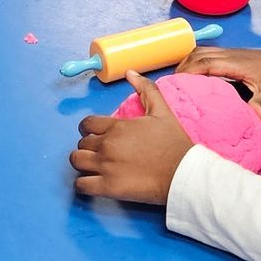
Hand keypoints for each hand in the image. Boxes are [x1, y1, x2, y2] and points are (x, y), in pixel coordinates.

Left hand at [70, 71, 193, 206]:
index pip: (86, 124)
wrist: (184, 173)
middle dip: (88, 147)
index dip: (89, 130)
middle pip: (81, 144)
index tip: (96, 135)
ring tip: (94, 167)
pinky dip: (83, 184)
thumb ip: (145, 90)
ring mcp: (106, 166)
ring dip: (83, 163)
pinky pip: (81, 185)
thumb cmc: (174, 143)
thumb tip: (131, 72)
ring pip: (76, 162)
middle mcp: (107, 145)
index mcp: (117, 126)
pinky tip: (93, 183)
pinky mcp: (108, 187)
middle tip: (100, 153)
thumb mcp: (162, 111)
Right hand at [177, 45, 260, 113]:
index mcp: (236, 63)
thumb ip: (260, 106)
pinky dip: (197, 62)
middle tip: (170, 87)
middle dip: (181, 68)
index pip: (203, 63)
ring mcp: (233, 53)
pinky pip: (209, 54)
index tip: (173, 87)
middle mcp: (231, 54)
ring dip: (187, 63)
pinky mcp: (235, 56)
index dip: (185, 73)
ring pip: (202, 52)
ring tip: (178, 82)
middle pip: (197, 54)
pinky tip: (195, 76)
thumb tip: (255, 120)